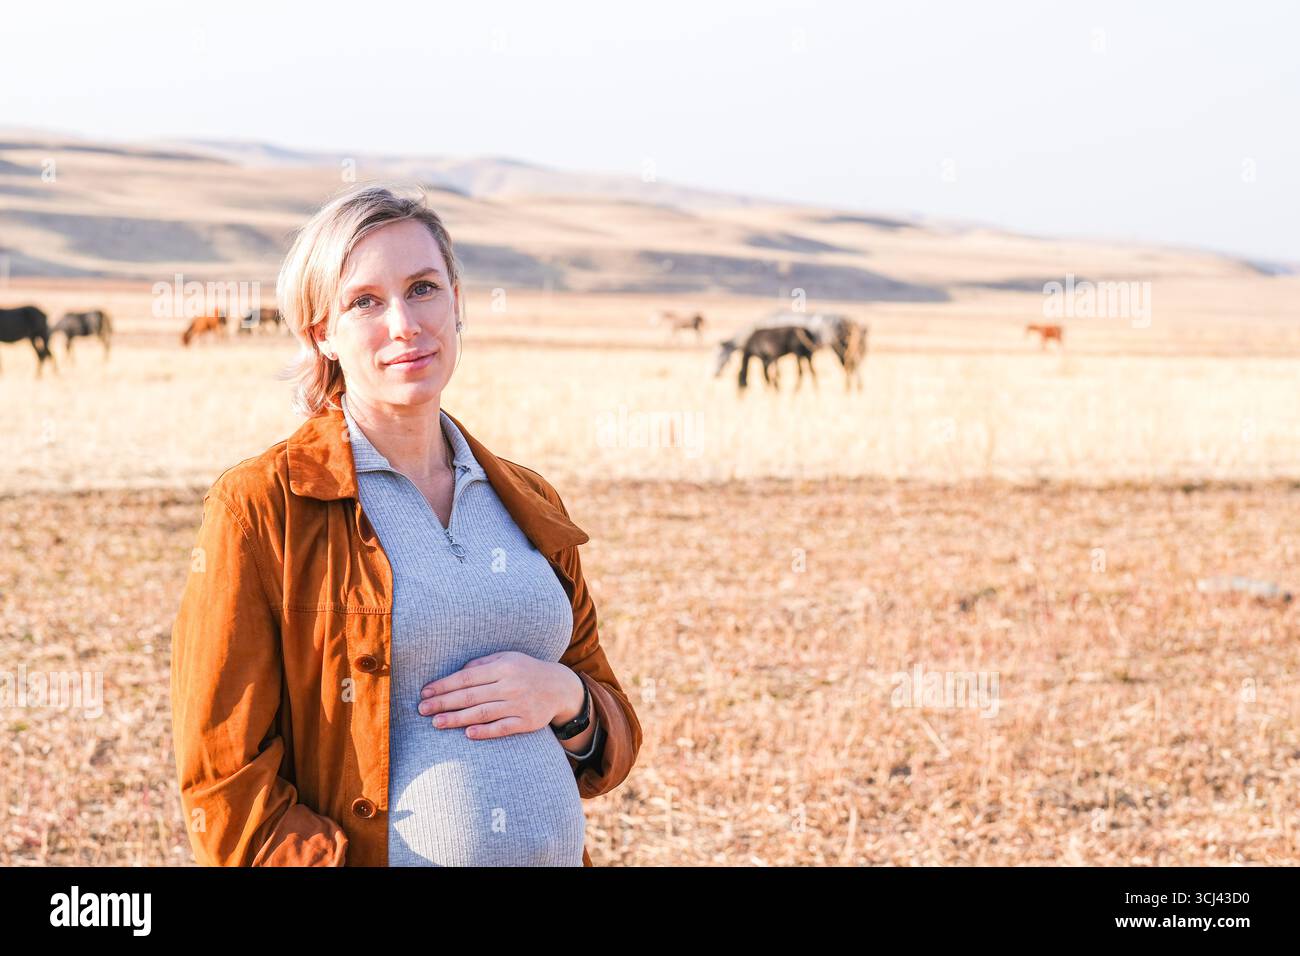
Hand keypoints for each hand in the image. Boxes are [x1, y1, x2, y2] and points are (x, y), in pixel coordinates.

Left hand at [417, 651, 584, 739]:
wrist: (560, 687)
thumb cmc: (526, 671)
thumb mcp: (507, 658)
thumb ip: (482, 664)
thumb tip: (458, 673)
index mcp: (503, 667)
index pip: (467, 677)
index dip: (444, 685)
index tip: (425, 692)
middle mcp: (510, 685)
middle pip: (471, 696)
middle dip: (444, 703)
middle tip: (422, 709)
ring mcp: (519, 705)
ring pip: (483, 713)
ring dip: (457, 719)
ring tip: (436, 723)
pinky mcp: (527, 722)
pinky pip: (502, 728)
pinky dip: (485, 731)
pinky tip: (467, 733)